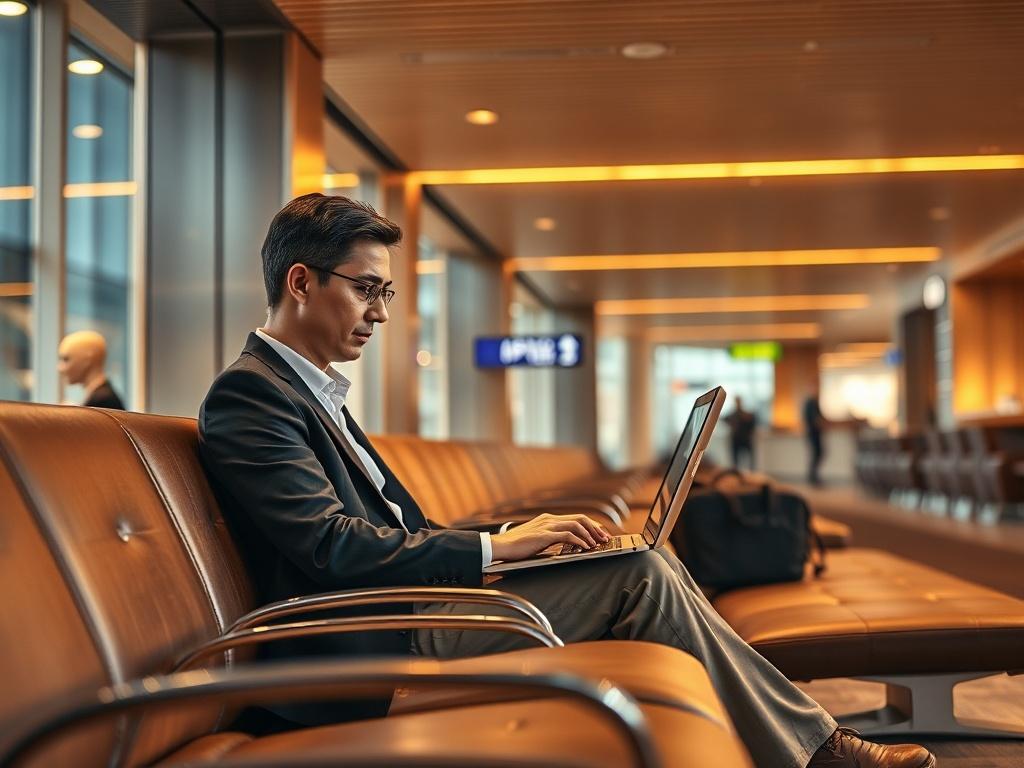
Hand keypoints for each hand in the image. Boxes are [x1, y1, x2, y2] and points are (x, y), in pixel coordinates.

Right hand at [490, 513, 611, 561]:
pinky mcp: (544, 535)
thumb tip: (567, 545)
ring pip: (576, 525)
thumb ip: (551, 538)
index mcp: (548, 519)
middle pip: (580, 518)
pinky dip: (579, 541)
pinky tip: (585, 547)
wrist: (500, 546)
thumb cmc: (516, 546)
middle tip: (605, 538)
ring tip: (598, 544)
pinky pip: (567, 535)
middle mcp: (549, 519)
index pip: (575, 518)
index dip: (591, 525)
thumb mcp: (537, 539)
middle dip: (595, 528)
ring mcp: (547, 525)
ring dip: (590, 534)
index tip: (600, 534)